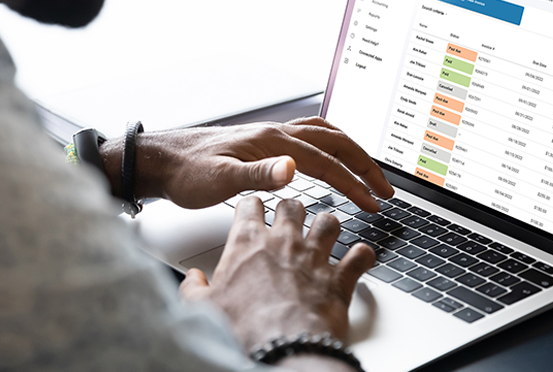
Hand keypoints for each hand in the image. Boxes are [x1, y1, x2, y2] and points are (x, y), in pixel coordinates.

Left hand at [101, 117, 393, 211]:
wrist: (164, 159)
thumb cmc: (188, 173)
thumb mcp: (219, 180)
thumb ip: (257, 175)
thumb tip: (293, 169)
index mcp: (272, 142)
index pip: (326, 162)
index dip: (354, 184)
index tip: (374, 204)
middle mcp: (277, 133)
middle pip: (335, 142)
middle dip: (364, 165)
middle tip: (385, 190)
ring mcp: (272, 134)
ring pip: (326, 134)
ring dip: (352, 152)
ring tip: (369, 173)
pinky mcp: (265, 140)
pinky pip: (310, 134)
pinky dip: (331, 144)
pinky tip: (330, 156)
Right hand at [180, 197, 374, 349]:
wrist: (283, 349)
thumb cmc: (245, 328)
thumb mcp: (204, 308)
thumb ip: (194, 289)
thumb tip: (191, 281)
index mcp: (249, 242)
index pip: (250, 204)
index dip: (251, 205)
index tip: (252, 210)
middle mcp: (285, 241)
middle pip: (292, 204)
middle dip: (291, 209)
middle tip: (290, 218)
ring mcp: (315, 257)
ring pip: (329, 221)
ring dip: (328, 225)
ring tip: (324, 232)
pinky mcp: (340, 278)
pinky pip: (360, 256)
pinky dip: (362, 256)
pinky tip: (359, 258)